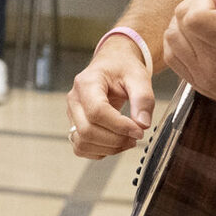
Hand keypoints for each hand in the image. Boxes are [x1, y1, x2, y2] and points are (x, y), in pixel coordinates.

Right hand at [67, 33, 155, 158]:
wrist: (113, 64)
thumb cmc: (123, 68)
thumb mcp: (138, 76)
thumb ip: (143, 99)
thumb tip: (142, 124)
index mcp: (86, 83)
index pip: (97, 111)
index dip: (119, 126)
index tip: (139, 130)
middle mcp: (74, 99)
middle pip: (87, 130)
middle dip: (115, 140)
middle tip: (136, 136)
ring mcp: (72, 113)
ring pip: (82, 142)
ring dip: (108, 148)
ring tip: (128, 140)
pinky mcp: (75, 124)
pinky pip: (81, 147)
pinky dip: (100, 151)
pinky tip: (116, 143)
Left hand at [162, 0, 215, 125]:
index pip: (192, 12)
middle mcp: (210, 63)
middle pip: (178, 22)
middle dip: (195, 5)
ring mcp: (203, 77)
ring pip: (171, 40)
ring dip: (184, 24)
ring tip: (209, 21)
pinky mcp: (201, 86)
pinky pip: (174, 59)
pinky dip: (180, 44)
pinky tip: (200, 39)